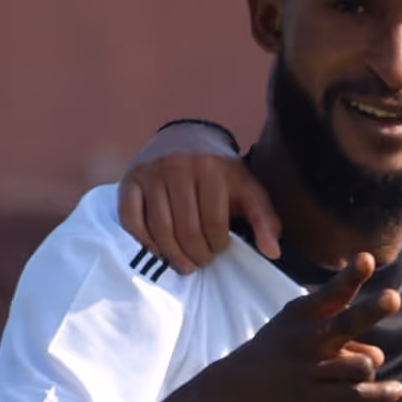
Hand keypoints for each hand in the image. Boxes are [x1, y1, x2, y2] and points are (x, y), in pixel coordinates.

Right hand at [121, 136, 277, 273]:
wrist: (186, 139)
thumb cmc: (220, 173)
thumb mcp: (247, 189)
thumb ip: (264, 219)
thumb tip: (273, 252)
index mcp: (210, 169)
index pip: (213, 225)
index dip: (217, 246)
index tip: (219, 250)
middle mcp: (177, 166)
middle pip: (185, 230)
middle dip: (196, 255)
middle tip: (201, 261)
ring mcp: (150, 173)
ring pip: (159, 229)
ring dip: (172, 255)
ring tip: (184, 263)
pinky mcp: (129, 180)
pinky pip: (131, 220)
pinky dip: (144, 241)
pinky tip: (158, 249)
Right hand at [211, 255, 401, 401]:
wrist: (232, 391)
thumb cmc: (273, 356)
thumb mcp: (296, 334)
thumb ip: (341, 339)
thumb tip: (379, 356)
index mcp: (301, 314)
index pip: (333, 293)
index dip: (351, 276)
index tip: (367, 258)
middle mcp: (306, 338)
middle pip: (348, 323)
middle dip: (372, 310)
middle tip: (392, 298)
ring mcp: (309, 369)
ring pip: (360, 364)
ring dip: (368, 367)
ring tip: (359, 373)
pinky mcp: (311, 397)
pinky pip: (354, 394)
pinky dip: (380, 393)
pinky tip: (398, 390)